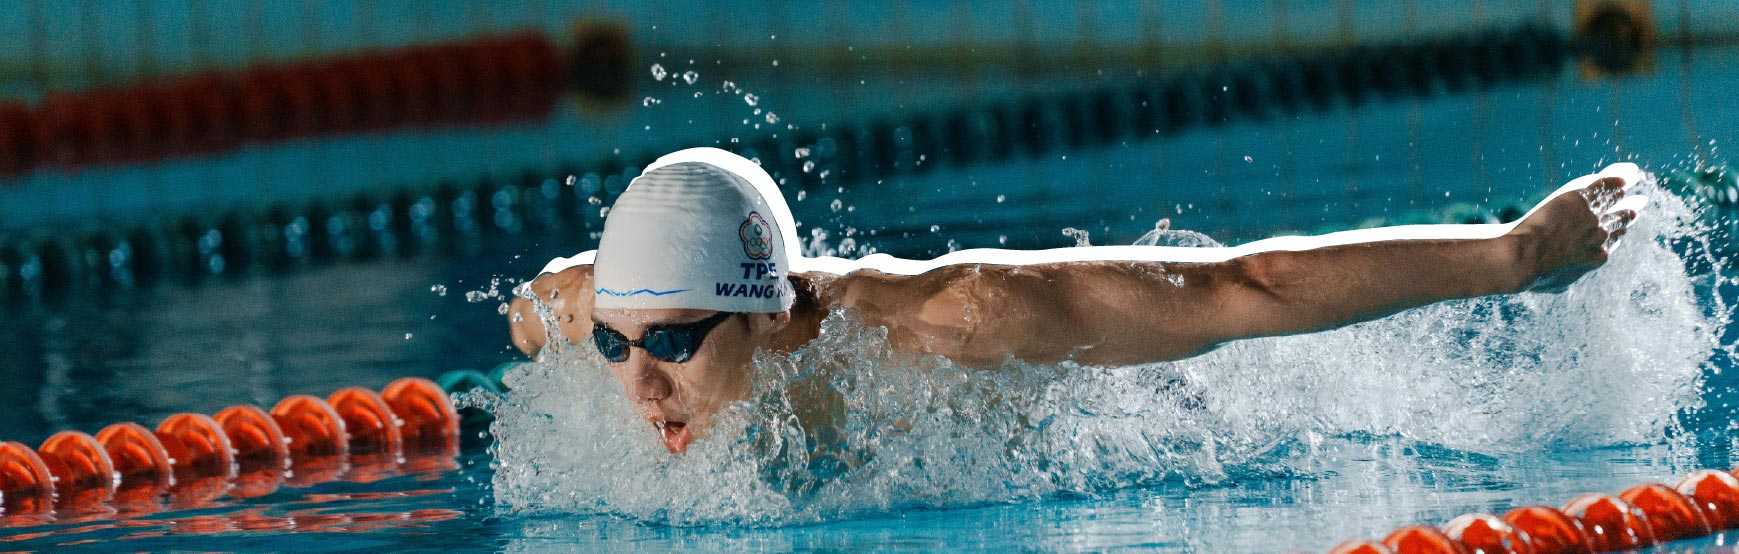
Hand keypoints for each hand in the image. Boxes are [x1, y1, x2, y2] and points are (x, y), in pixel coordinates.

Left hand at [1507, 176, 1640, 292]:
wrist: (1527, 258)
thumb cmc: (1535, 274)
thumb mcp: (1555, 283)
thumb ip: (1565, 279)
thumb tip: (1564, 285)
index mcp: (1597, 257)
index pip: (1613, 242)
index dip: (1618, 235)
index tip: (1622, 231)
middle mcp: (1600, 236)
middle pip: (1619, 223)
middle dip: (1627, 216)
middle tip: (1633, 211)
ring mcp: (1592, 218)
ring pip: (1612, 203)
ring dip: (1619, 195)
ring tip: (1624, 190)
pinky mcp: (1580, 201)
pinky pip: (1601, 189)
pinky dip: (1611, 184)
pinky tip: (1619, 180)